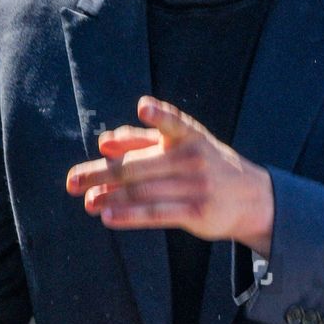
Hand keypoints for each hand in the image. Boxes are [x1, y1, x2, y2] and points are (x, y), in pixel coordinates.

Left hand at [66, 96, 273, 255]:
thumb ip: (142, 139)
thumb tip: (103, 142)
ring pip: (142, 191)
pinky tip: (107, 216)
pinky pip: (156, 213)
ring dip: (109, 197)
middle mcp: (193, 158)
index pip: (173, 122)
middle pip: (137, 165)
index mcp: (188, 135)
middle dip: (100, 173)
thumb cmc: (206, 166)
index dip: (160, 114)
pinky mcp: (197, 212)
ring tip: (86, 201)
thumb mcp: (182, 145)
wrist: (251, 198)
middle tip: (72, 181)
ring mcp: (196, 186)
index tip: (145, 106)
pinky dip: (129, 215)